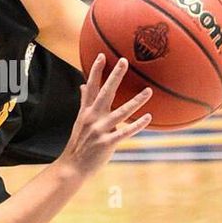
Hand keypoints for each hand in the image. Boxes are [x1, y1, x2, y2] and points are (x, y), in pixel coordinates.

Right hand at [59, 55, 151, 176]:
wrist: (72, 167)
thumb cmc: (79, 142)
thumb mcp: (79, 120)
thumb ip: (84, 102)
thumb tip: (83, 84)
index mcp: (86, 111)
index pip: (91, 87)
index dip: (95, 71)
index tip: (102, 55)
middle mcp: (92, 118)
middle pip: (105, 93)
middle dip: (115, 76)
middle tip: (124, 61)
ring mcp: (100, 130)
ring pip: (121, 112)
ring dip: (136, 101)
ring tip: (149, 91)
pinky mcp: (107, 143)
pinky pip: (126, 132)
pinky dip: (137, 125)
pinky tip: (148, 118)